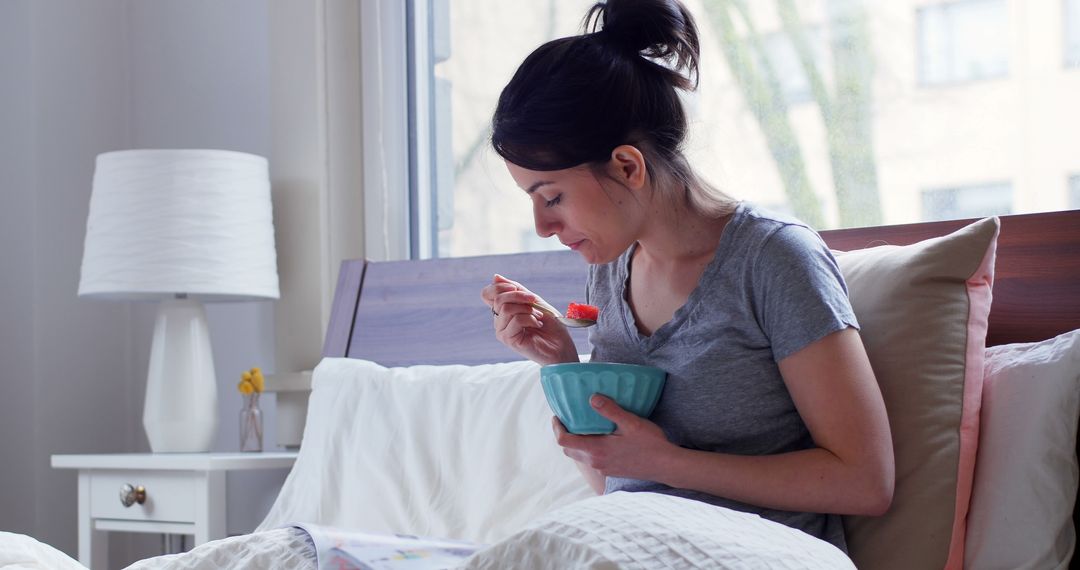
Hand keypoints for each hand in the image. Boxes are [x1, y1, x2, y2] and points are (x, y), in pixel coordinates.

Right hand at [481, 274, 577, 364]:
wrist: (561, 345)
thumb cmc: (550, 325)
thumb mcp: (533, 301)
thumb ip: (516, 290)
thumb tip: (495, 277)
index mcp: (503, 311)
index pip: (487, 294)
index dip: (500, 287)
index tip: (517, 289)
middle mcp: (499, 321)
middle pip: (498, 298)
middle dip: (520, 296)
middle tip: (534, 302)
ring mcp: (502, 331)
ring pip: (506, 309)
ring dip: (527, 309)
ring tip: (538, 316)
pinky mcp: (508, 340)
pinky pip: (515, 320)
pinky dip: (530, 318)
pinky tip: (538, 324)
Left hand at [552, 394, 673, 480]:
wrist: (666, 466)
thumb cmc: (651, 444)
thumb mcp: (631, 423)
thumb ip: (610, 410)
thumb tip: (592, 398)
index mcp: (596, 450)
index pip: (564, 441)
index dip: (557, 428)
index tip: (557, 416)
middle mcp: (596, 462)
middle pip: (568, 449)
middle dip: (563, 434)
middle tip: (567, 419)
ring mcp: (603, 468)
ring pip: (579, 456)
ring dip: (576, 442)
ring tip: (581, 425)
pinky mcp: (611, 471)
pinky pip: (591, 460)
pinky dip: (587, 448)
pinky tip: (599, 436)